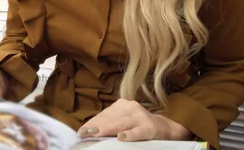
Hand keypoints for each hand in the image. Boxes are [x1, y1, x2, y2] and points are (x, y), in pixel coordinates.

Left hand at [77, 99, 192, 141]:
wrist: (163, 128)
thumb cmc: (137, 125)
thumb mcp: (123, 121)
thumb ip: (109, 122)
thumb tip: (88, 130)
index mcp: (122, 105)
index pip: (104, 115)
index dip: (92, 123)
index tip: (80, 131)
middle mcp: (130, 107)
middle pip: (110, 118)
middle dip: (96, 126)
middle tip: (84, 134)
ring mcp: (140, 116)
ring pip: (121, 123)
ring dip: (108, 129)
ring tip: (96, 133)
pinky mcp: (149, 127)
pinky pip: (138, 132)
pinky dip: (130, 135)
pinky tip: (122, 138)